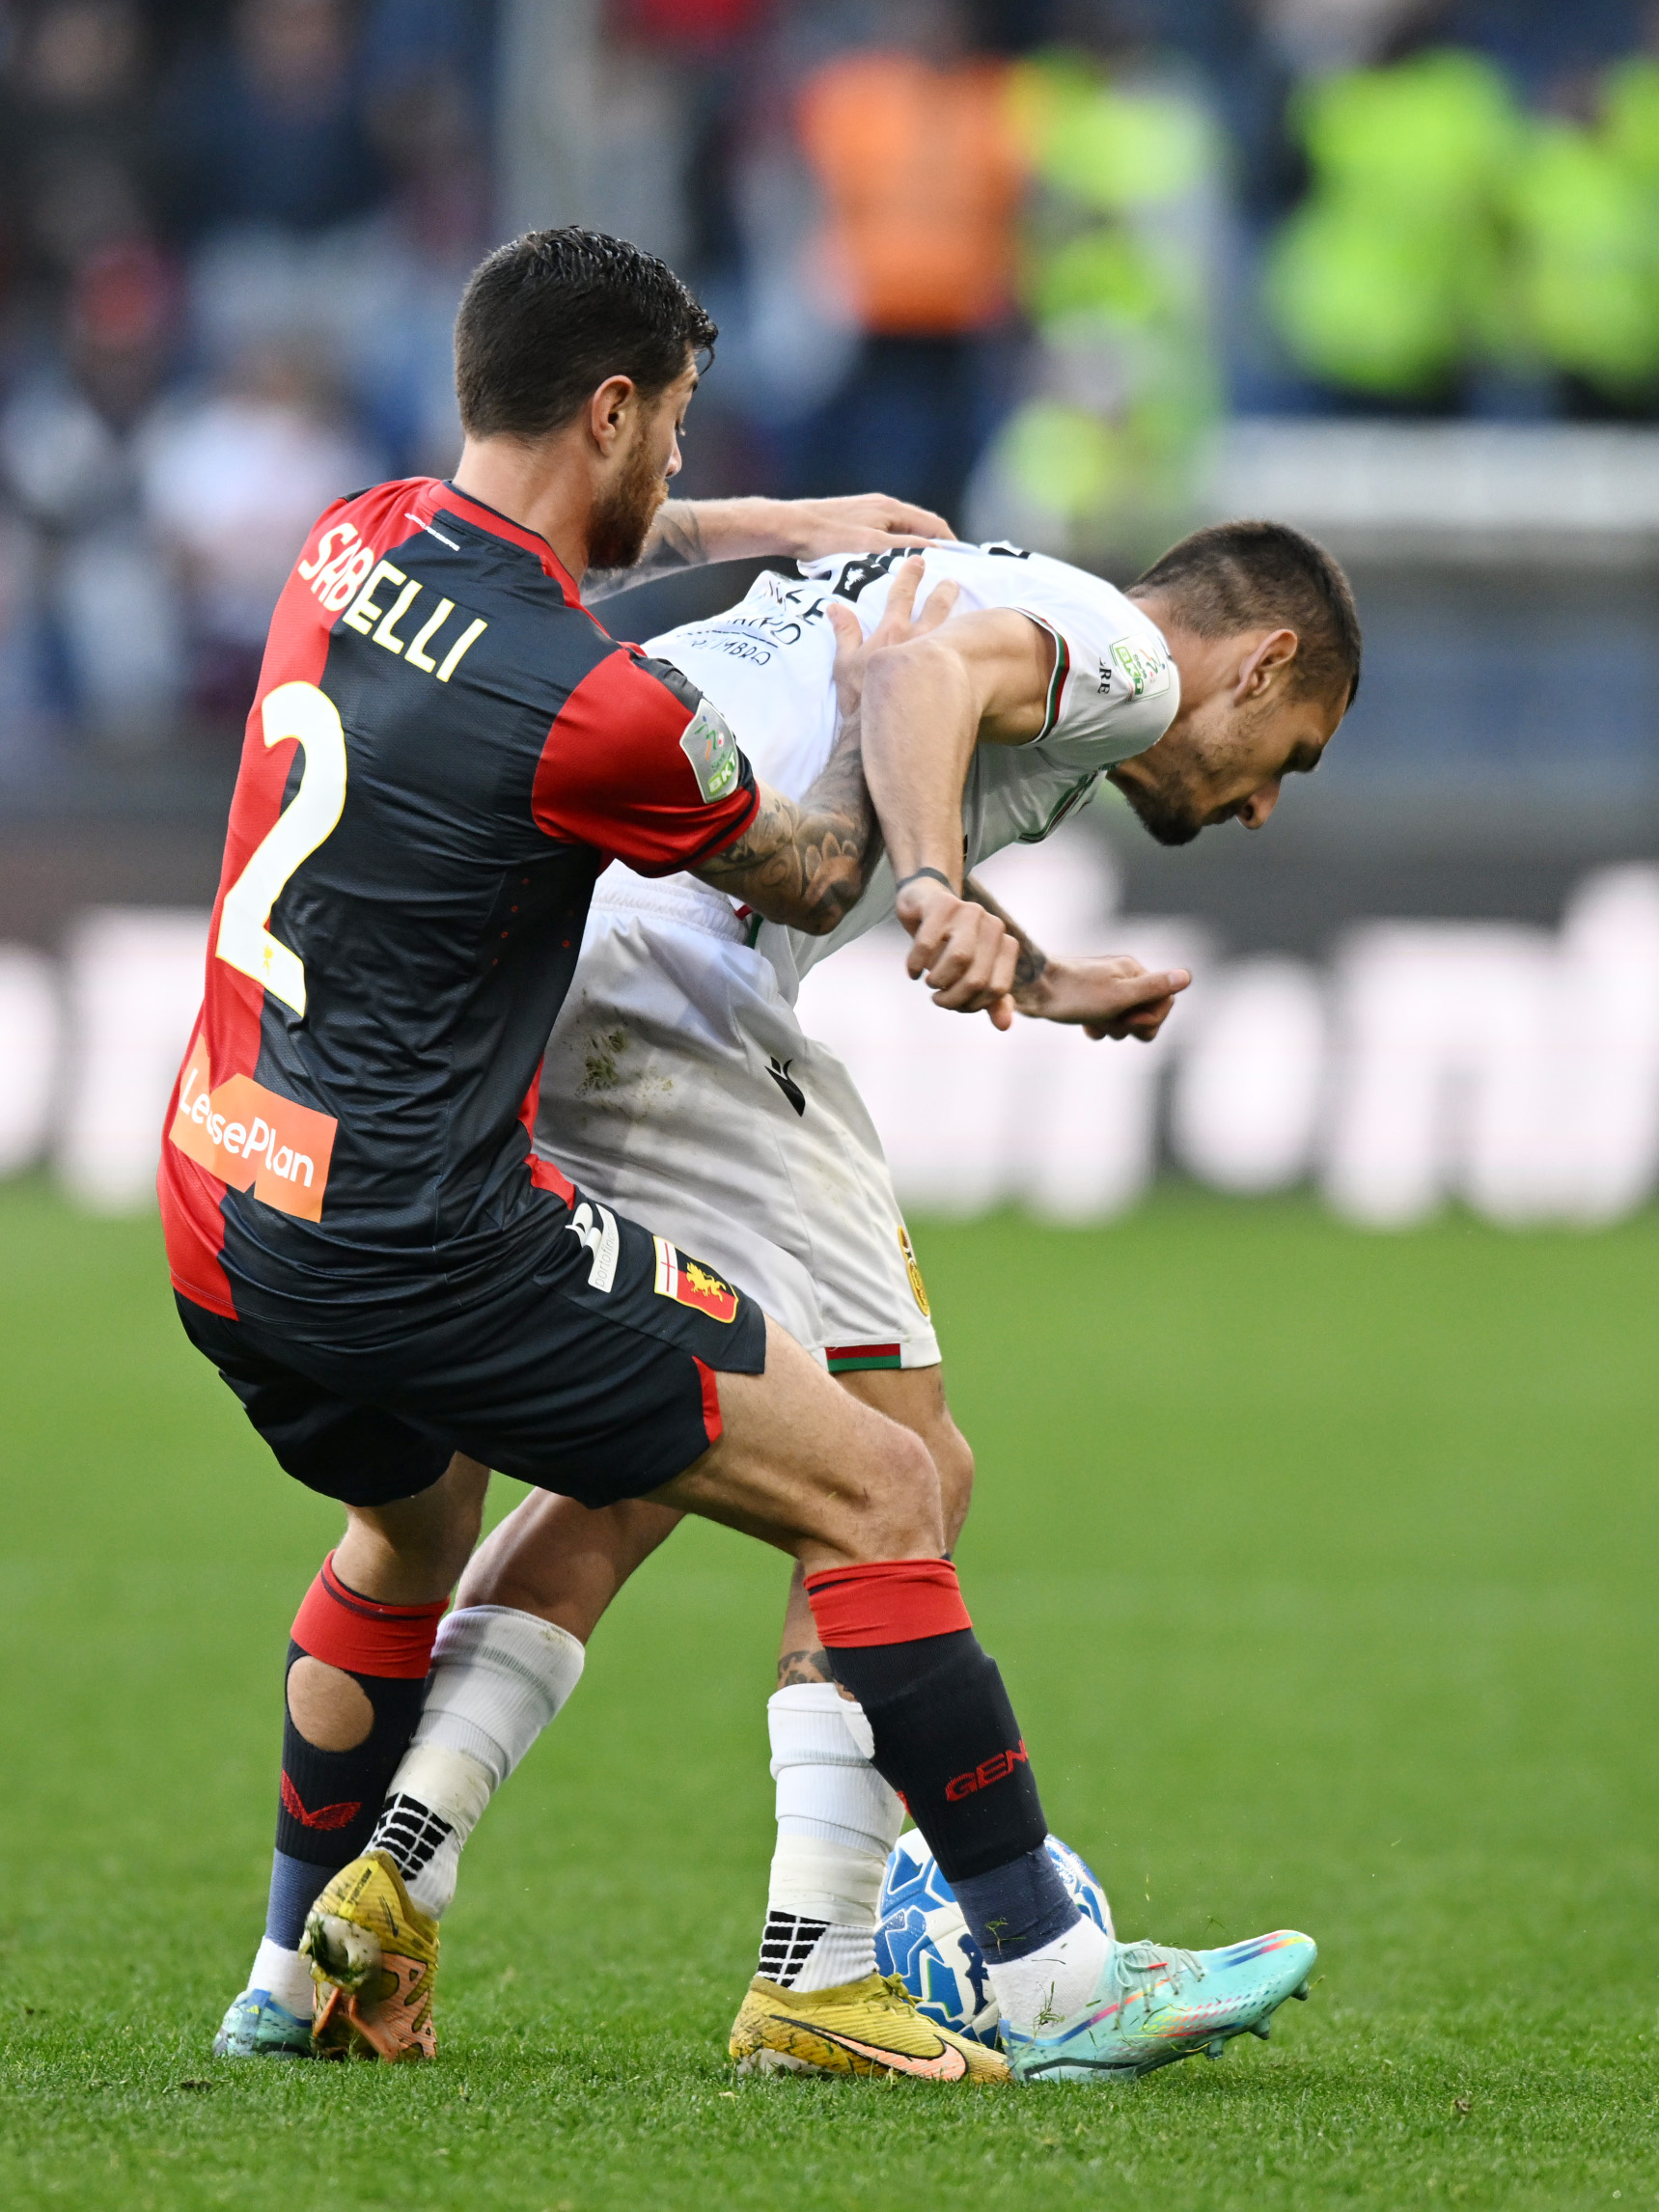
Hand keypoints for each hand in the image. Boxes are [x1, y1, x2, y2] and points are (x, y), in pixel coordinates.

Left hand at [779, 493, 953, 560]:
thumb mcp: (873, 548)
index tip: (961, 564)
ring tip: (920, 572)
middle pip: (919, 526)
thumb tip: (937, 551)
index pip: (934, 523)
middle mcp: (882, 505)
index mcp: (891, 508)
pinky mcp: (855, 520)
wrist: (792, 527)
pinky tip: (891, 565)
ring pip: (902, 531)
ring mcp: (868, 511)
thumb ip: (906, 548)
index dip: (950, 544)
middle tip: (943, 571)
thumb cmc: (829, 538)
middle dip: (934, 546)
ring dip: (914, 548)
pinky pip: (885, 534)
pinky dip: (896, 547)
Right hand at [827, 556, 959, 718]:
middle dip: (942, 591)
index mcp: (893, 632)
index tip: (919, 561)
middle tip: (951, 581)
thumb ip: (845, 633)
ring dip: (958, 614)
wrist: (886, 727)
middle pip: (935, 607)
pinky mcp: (951, 678)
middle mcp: (919, 640)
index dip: (910, 576)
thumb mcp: (845, 664)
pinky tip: (979, 644)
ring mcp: (938, 658)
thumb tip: (834, 607)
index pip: (902, 596)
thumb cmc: (860, 698)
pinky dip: (970, 645)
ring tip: (965, 607)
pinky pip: (965, 655)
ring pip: (953, 627)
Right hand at [895, 874, 1018, 1029]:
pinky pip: (927, 943)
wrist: (925, 904)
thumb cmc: (951, 944)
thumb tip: (1004, 1026)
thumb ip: (991, 1000)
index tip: (958, 1005)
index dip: (974, 1005)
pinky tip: (913, 972)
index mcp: (1006, 944)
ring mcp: (969, 911)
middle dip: (953, 998)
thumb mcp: (972, 973)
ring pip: (959, 959)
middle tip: (938, 999)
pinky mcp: (942, 903)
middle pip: (977, 978)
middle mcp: (993, 925)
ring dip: (938, 980)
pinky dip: (916, 964)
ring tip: (930, 983)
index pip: (996, 989)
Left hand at [1024, 954, 1190, 1041]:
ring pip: (1126, 1021)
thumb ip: (1154, 988)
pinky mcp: (1090, 1000)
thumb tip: (1187, 976)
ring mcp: (1106, 988)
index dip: (1151, 1019)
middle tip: (1110, 1020)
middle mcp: (1123, 976)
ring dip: (1113, 1028)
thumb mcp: (1119, 996)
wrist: (1031, 991)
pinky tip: (1087, 1026)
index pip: (1166, 1002)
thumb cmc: (1075, 994)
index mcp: (1134, 971)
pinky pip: (1107, 1022)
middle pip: (1147, 1013)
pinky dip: (1099, 1028)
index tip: (1129, 1019)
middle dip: (1131, 1025)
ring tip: (1094, 1021)